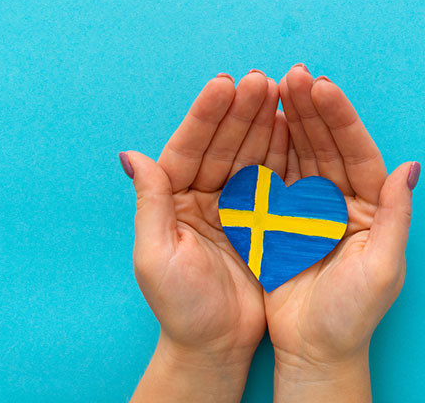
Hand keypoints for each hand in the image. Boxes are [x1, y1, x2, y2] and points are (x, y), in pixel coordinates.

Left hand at [122, 72, 287, 401]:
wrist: (216, 346)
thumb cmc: (181, 308)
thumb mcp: (156, 256)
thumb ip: (150, 203)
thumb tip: (130, 155)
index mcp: (174, 200)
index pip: (188, 148)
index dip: (206, 116)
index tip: (225, 83)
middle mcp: (203, 195)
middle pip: (223, 144)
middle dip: (241, 110)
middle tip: (262, 79)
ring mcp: (235, 204)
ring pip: (250, 154)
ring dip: (264, 123)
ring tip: (282, 91)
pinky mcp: (263, 218)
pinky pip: (273, 178)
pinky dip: (283, 152)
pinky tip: (294, 127)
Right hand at [265, 65, 420, 401]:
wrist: (316, 350)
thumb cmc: (354, 315)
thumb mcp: (383, 268)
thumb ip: (396, 216)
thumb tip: (411, 168)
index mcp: (372, 206)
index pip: (358, 152)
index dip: (341, 119)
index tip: (322, 86)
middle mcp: (343, 200)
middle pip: (328, 145)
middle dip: (312, 110)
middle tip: (293, 75)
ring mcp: (311, 207)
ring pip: (300, 154)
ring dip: (289, 121)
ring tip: (272, 86)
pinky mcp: (282, 219)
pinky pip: (274, 177)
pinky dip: (266, 151)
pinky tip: (257, 124)